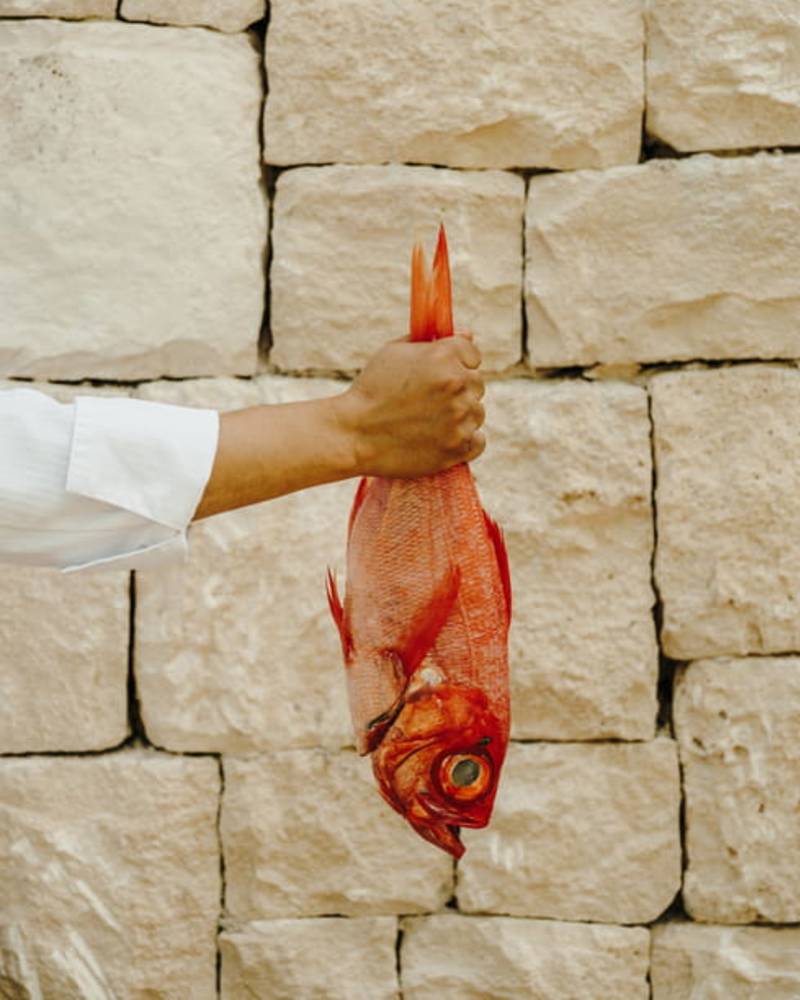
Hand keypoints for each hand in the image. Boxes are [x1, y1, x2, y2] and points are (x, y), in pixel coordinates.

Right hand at [332, 333, 485, 477]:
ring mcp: (459, 418)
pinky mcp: (457, 447)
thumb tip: (468, 333)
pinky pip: (478, 441)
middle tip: (428, 401)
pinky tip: (442, 438)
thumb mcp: (393, 352)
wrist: (353, 434)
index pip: (473, 354)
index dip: (457, 363)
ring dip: (460, 416)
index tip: (440, 375)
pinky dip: (465, 441)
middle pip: (477, 383)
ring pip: (477, 413)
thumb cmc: (370, 390)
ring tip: (428, 422)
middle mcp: (457, 384)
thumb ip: (432, 341)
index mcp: (444, 356)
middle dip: (458, 390)